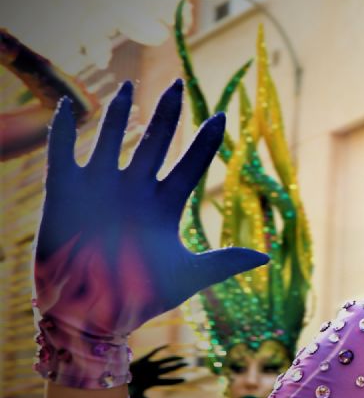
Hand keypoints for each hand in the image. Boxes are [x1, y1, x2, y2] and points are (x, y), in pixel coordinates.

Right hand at [34, 80, 266, 385]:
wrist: (90, 314)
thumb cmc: (139, 297)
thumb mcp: (187, 276)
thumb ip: (224, 262)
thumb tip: (266, 257)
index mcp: (165, 206)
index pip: (190, 164)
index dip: (205, 141)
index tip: (221, 116)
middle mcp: (135, 190)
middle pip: (155, 141)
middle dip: (166, 113)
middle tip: (177, 83)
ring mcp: (101, 188)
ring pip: (111, 138)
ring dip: (118, 112)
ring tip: (129, 85)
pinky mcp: (65, 193)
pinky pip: (64, 153)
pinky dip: (63, 129)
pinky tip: (65, 104)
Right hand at [128, 346, 187, 397]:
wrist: (114, 384)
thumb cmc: (125, 392)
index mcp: (152, 382)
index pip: (167, 381)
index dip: (175, 380)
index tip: (184, 380)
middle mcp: (152, 373)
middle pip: (168, 369)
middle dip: (177, 367)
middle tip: (187, 363)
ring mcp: (148, 367)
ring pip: (163, 361)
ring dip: (172, 359)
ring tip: (181, 357)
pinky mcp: (142, 361)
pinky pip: (153, 353)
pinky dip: (160, 349)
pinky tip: (169, 345)